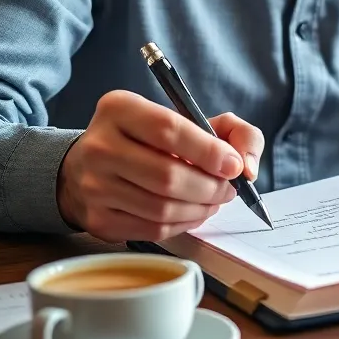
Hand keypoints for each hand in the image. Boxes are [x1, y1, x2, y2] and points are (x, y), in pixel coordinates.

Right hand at [56, 90, 264, 241]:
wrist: (92, 165)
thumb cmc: (152, 138)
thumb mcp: (189, 117)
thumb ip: (233, 130)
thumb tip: (246, 166)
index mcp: (120, 109)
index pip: (169, 130)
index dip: (208, 151)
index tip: (234, 166)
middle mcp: (100, 146)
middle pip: (167, 175)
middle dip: (210, 187)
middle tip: (229, 188)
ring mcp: (94, 186)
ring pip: (162, 207)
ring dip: (200, 208)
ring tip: (215, 199)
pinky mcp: (97, 219)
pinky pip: (152, 229)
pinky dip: (183, 224)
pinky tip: (194, 212)